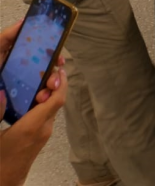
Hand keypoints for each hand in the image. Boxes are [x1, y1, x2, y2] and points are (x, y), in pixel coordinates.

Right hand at [0, 21, 67, 185]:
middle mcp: (43, 129)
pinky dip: (43, 104)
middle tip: (47, 71)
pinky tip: (32, 98)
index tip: (59, 69)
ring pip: (52, 108)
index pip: (57, 100)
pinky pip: (46, 116)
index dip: (61, 82)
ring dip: (49, 94)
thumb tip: (1, 92)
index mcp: (32, 126)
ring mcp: (44, 134)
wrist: (4, 182)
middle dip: (54, 84)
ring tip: (38, 82)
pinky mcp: (41, 138)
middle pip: (57, 101)